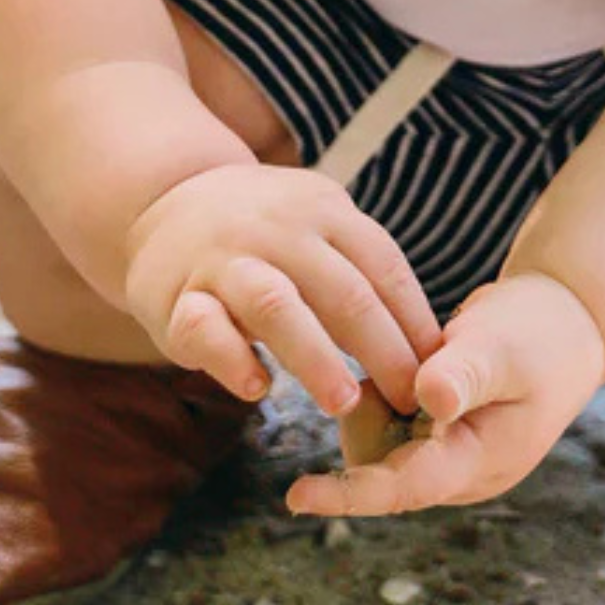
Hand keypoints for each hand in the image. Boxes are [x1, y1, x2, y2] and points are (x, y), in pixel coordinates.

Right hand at [122, 164, 440, 417]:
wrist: (166, 201)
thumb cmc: (266, 231)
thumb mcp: (318, 225)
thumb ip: (360, 271)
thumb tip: (426, 345)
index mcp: (324, 210)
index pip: (383, 267)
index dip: (415, 322)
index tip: (438, 372)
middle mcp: (278, 229)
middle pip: (342, 291)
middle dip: (382, 351)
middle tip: (407, 401)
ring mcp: (226, 260)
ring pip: (276, 305)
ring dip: (315, 357)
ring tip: (344, 403)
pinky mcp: (177, 296)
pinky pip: (205, 328)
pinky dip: (232, 359)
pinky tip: (257, 390)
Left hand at [286, 272, 604, 515]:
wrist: (567, 324)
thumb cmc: (541, 335)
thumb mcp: (506, 348)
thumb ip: (466, 373)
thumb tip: (427, 398)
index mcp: (477, 462)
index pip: (402, 488)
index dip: (348, 494)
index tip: (296, 496)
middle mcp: (455, 470)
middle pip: (378, 462)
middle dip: (375, 409)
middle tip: (419, 357)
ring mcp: (444, 452)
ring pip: (375, 438)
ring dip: (382, 394)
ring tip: (429, 354)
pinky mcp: (432, 430)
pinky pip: (386, 419)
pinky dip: (391, 385)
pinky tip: (425, 356)